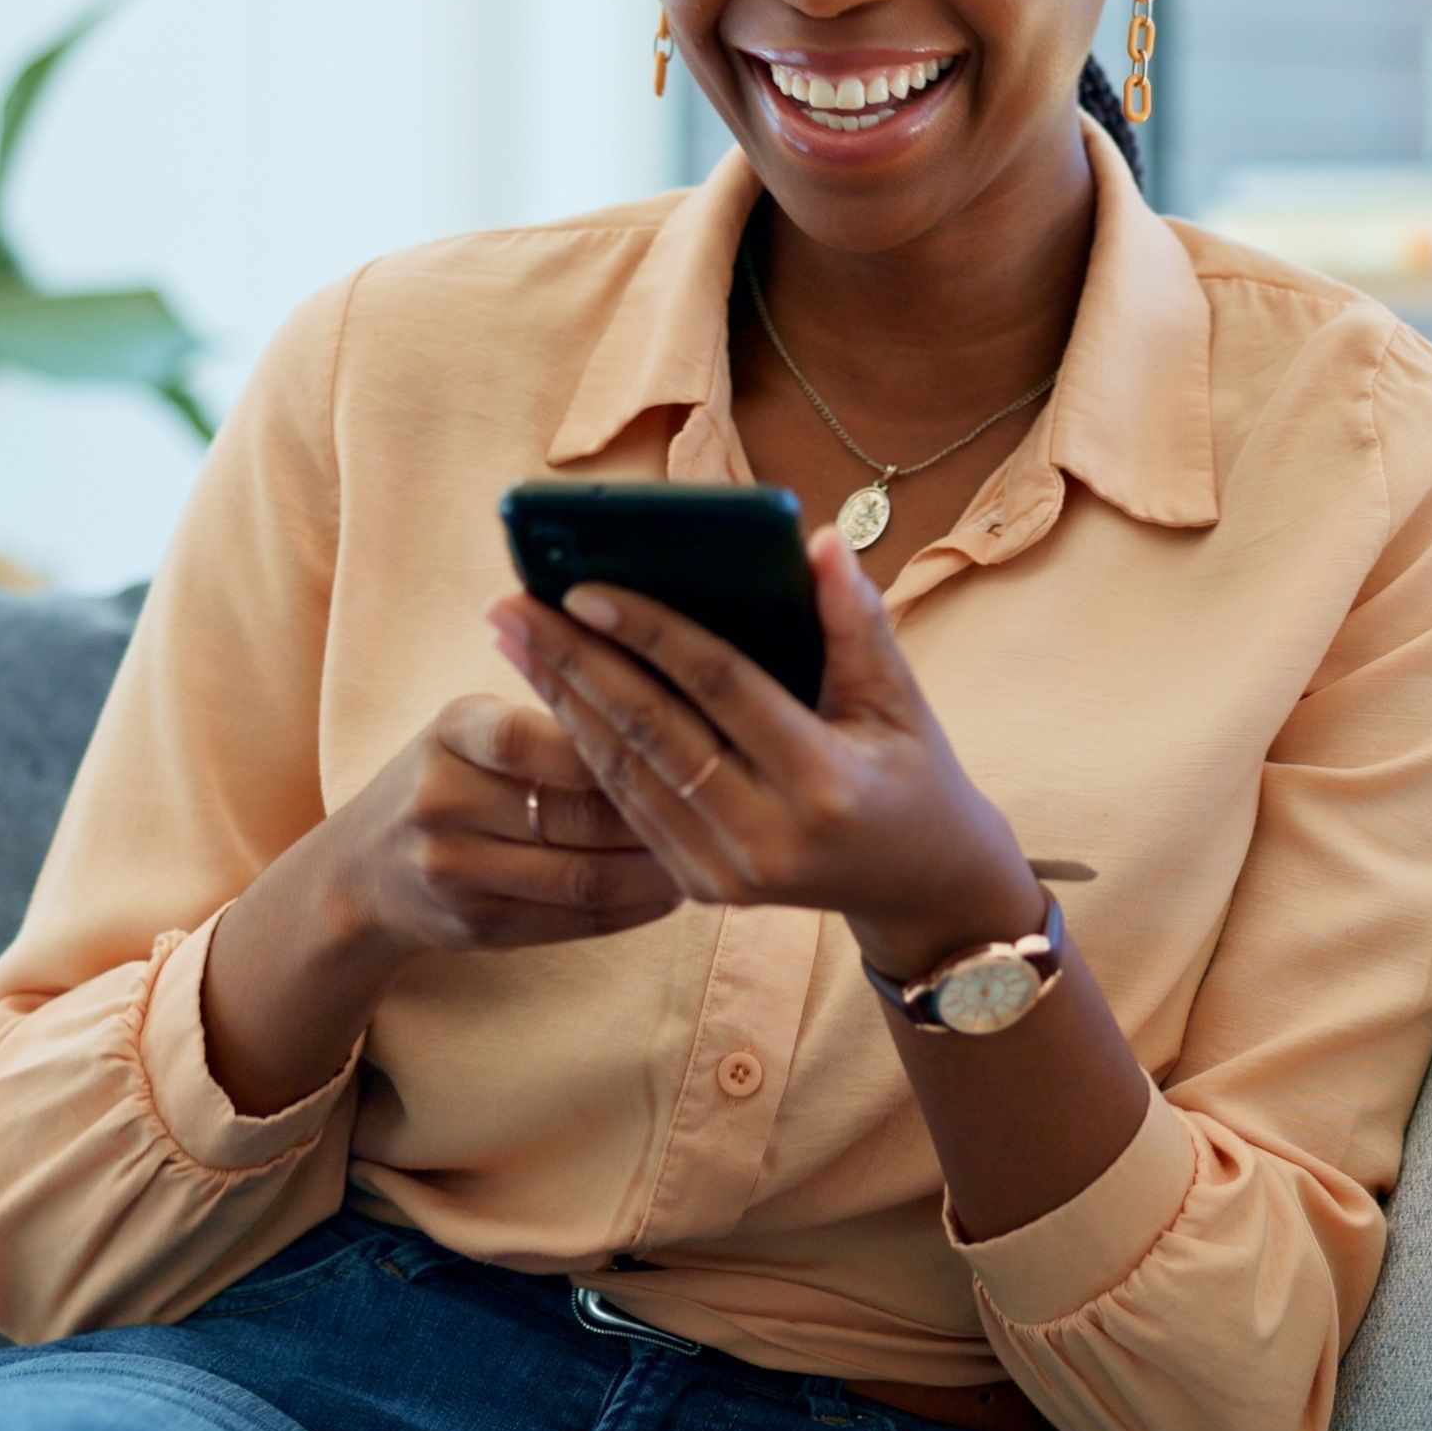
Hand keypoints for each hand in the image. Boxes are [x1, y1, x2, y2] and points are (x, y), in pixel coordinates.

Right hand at [316, 693, 684, 954]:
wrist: (363, 872)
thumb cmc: (450, 775)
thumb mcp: (472, 725)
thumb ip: (549, 709)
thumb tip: (659, 670)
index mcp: (451, 733)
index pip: (533, 732)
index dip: (613, 740)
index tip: (681, 737)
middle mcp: (442, 802)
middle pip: (572, 812)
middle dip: (656, 810)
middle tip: (721, 803)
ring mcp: (455, 873)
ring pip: (581, 875)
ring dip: (656, 867)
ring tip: (711, 850)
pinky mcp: (476, 928)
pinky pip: (573, 922)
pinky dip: (633, 908)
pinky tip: (673, 890)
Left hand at [488, 527, 1040, 978]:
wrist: (923, 889)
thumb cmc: (914, 773)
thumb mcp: (901, 698)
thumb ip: (857, 621)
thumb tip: (817, 541)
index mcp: (824, 783)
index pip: (720, 688)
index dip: (650, 633)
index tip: (582, 586)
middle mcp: (768, 837)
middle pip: (650, 732)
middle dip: (571, 661)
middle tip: (508, 603)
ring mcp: (728, 872)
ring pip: (623, 774)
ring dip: (560, 700)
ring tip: (513, 638)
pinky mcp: (700, 888)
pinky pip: (628, 808)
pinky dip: (585, 748)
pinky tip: (551, 695)